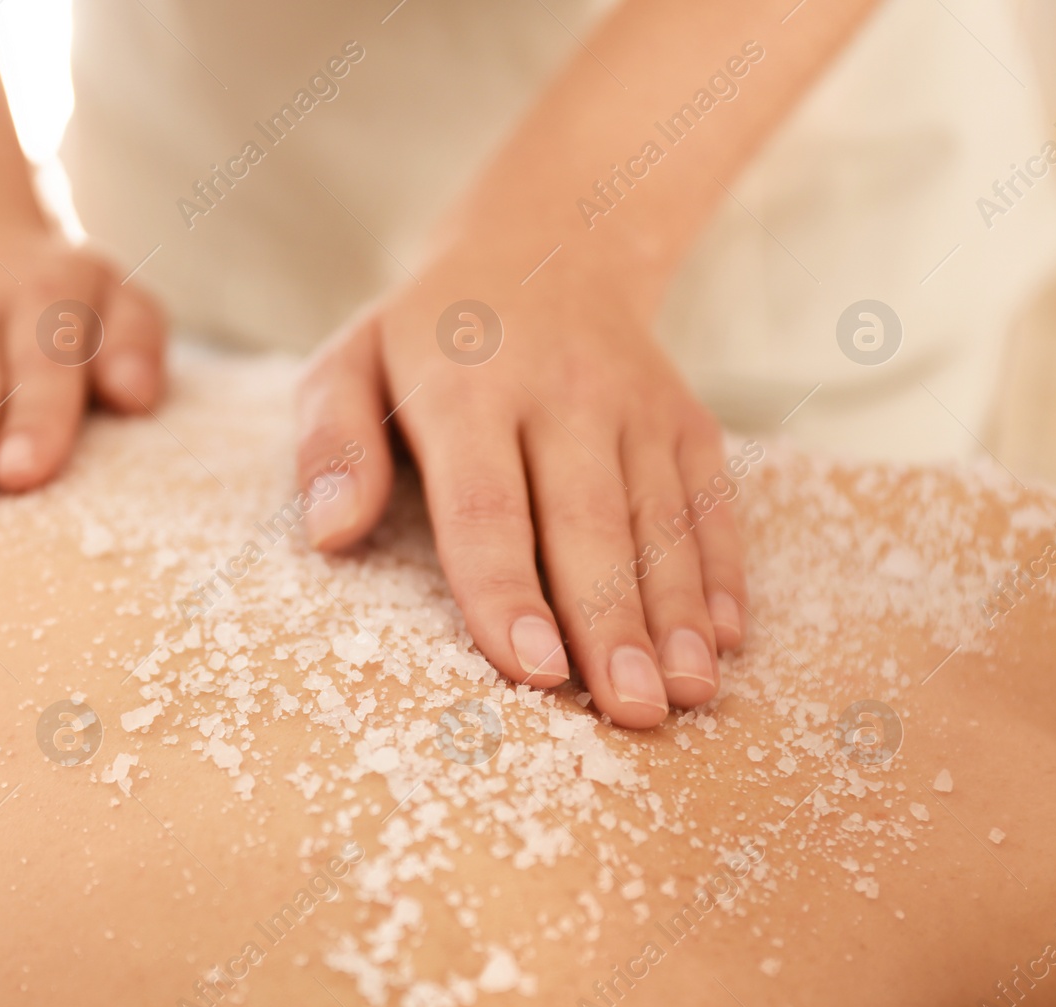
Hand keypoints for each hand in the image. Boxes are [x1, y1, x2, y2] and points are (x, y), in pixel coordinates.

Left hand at [295, 250, 745, 727]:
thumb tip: (330, 536)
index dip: (508, 590)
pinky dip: (722, 570)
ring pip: (661, 520)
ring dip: (677, 614)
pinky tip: (726, 639)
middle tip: (629, 711)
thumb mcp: (349, 363)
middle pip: (587, 524)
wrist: (543, 245)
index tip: (531, 668)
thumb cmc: (425, 338)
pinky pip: (709, 500)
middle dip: (610, 623)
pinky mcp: (685, 417)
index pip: (487, 506)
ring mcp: (635, 404)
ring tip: (684, 694)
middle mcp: (562, 393)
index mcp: (466, 388)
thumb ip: (330, 444)